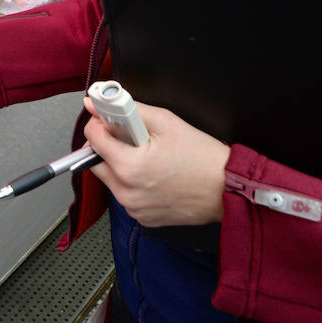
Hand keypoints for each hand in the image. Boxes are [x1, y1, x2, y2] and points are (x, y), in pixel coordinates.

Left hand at [83, 98, 229, 226]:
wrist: (229, 189)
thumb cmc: (203, 158)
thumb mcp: (166, 122)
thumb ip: (127, 110)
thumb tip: (100, 103)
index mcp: (129, 167)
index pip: (92, 138)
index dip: (99, 123)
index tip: (107, 118)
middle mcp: (127, 192)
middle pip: (96, 161)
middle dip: (107, 146)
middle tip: (130, 138)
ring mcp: (134, 208)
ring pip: (110, 180)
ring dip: (120, 166)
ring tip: (147, 157)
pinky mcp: (143, 218)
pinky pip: (126, 195)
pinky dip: (132, 184)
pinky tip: (154, 176)